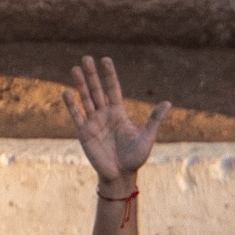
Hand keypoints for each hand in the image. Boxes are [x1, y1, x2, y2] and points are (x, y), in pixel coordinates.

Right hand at [69, 56, 164, 186]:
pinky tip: (66, 92)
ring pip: (86, 99)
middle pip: (97, 90)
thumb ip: (154, 120)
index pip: (113, 89)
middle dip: (92, 75)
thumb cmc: (135, 158)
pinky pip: (76, 116)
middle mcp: (104, 114)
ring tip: (75, 68)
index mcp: (118, 113)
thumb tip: (168, 103)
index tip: (105, 59)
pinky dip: (72, 105)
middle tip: (86, 58)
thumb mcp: (147, 137)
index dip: (109, 75)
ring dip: (80, 84)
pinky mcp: (84, 133)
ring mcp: (93, 122)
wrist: (121, 176)